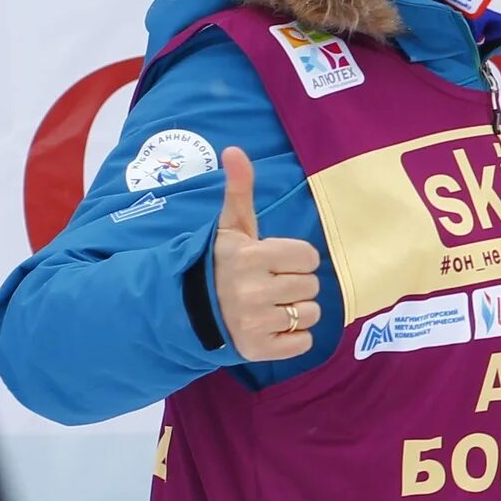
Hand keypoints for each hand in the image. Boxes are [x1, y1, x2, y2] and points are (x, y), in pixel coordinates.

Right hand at [211, 147, 321, 362]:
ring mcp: (254, 323)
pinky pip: (302, 343)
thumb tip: (234, 150)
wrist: (189, 310)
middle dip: (295, 284)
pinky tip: (270, 327)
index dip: (296, 259)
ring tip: (269, 305)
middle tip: (269, 285)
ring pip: (310, 313)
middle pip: (311, 286)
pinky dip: (292, 337)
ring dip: (295, 311)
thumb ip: (240, 190)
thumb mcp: (231, 227)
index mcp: (251, 257)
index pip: (309, 257)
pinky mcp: (257, 350)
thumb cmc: (221, 264)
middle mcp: (252, 291)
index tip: (274, 262)